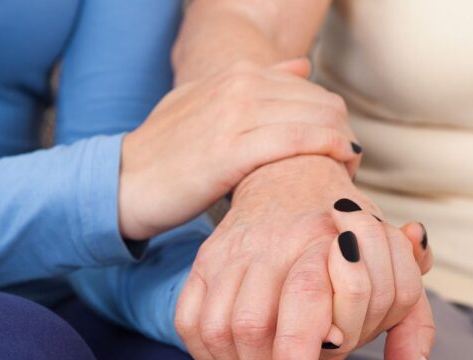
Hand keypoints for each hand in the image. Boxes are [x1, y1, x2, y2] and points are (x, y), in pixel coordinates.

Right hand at [118, 59, 360, 239]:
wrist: (124, 180)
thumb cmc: (167, 151)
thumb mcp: (206, 103)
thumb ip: (254, 83)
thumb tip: (301, 66)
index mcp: (237, 74)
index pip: (311, 90)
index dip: (331, 121)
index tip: (337, 148)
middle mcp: (241, 86)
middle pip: (321, 103)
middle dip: (343, 133)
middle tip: (348, 165)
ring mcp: (236, 114)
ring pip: (316, 118)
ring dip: (343, 145)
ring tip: (347, 172)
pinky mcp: (231, 149)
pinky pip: (297, 140)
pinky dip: (329, 149)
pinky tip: (343, 162)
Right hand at [174, 156, 434, 359]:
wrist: (291, 178)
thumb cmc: (350, 235)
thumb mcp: (396, 272)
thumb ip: (411, 328)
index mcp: (325, 242)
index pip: (305, 297)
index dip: (296, 351)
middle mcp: (273, 244)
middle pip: (252, 324)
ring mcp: (232, 251)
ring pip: (217, 326)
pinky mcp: (206, 260)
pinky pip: (189, 318)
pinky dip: (205, 350)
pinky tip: (230, 357)